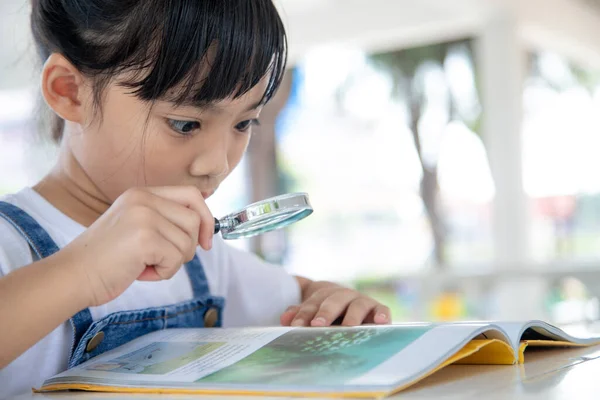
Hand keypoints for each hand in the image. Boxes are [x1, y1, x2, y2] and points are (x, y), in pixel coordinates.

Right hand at [59, 186, 213, 306]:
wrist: (73, 275)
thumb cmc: (107, 259)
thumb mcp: (137, 228)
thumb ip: (165, 221)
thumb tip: (205, 231)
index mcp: (142, 193)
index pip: (192, 194)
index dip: (206, 218)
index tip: (206, 242)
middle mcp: (143, 198)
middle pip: (195, 219)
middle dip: (188, 247)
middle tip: (162, 259)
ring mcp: (144, 215)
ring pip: (188, 242)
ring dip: (172, 262)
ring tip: (145, 265)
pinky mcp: (144, 237)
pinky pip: (176, 259)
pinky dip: (163, 273)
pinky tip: (139, 272)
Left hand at [280, 280, 390, 326]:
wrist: (351, 303)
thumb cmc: (328, 312)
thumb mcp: (314, 311)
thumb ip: (300, 314)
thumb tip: (285, 318)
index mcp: (325, 295)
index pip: (313, 303)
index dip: (304, 314)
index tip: (295, 326)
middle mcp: (344, 295)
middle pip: (334, 301)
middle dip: (325, 312)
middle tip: (317, 324)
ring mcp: (362, 301)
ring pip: (357, 305)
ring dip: (351, 316)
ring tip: (347, 327)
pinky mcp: (378, 310)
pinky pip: (382, 310)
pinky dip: (382, 315)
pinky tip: (379, 322)